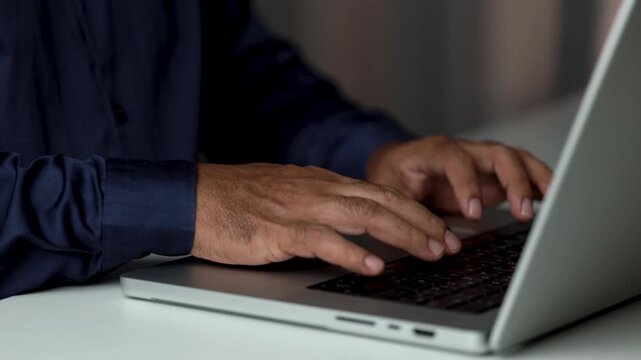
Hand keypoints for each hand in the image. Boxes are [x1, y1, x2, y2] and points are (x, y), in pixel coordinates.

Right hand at [192, 163, 462, 275]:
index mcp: (320, 181)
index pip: (379, 191)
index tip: (438, 228)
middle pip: (382, 200)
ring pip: (364, 215)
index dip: (414, 209)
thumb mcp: (287, 193)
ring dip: (402, 233)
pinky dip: (353, 252)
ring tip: (430, 251)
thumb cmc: (235, 199)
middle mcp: (317, 189)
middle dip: (422, 221)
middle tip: (450, 242)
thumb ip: (319, 203)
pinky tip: (374, 265)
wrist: (192, 198)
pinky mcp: (280, 230)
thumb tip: (347, 222)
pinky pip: (324, 240)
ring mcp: (300, 207)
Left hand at [367, 136, 551, 220]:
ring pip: (516, 159)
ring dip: (535, 179)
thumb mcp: (391, 193)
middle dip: (513, 181)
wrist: (398, 163)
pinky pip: (523, 172)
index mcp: (434, 151)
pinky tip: (555, 198)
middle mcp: (464, 150)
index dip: (467, 184)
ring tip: (553, 201)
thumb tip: (440, 244)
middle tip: (522, 212)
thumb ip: (412, 214)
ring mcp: (483, 159)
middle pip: (497, 154)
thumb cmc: (394, 175)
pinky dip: (540, 183)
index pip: (455, 160)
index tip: (473, 213)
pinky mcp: (495, 173)